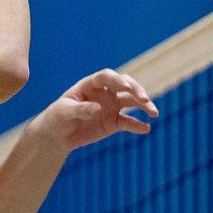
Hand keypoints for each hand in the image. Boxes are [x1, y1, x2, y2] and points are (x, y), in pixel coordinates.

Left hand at [28, 69, 156, 152]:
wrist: (57, 135)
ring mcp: (111, 106)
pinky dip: (138, 125)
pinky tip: (146, 128)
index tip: (126, 86)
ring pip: (132, 101)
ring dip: (144, 105)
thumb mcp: (64, 112)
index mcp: (91, 85)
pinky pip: (129, 122)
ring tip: (154, 113)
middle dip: (136, 90)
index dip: (117, 80)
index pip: (107, 77)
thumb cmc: (57, 118)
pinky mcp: (114, 122)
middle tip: (145, 99)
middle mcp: (105, 92)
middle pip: (125, 86)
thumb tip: (98, 108)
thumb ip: (80, 109)